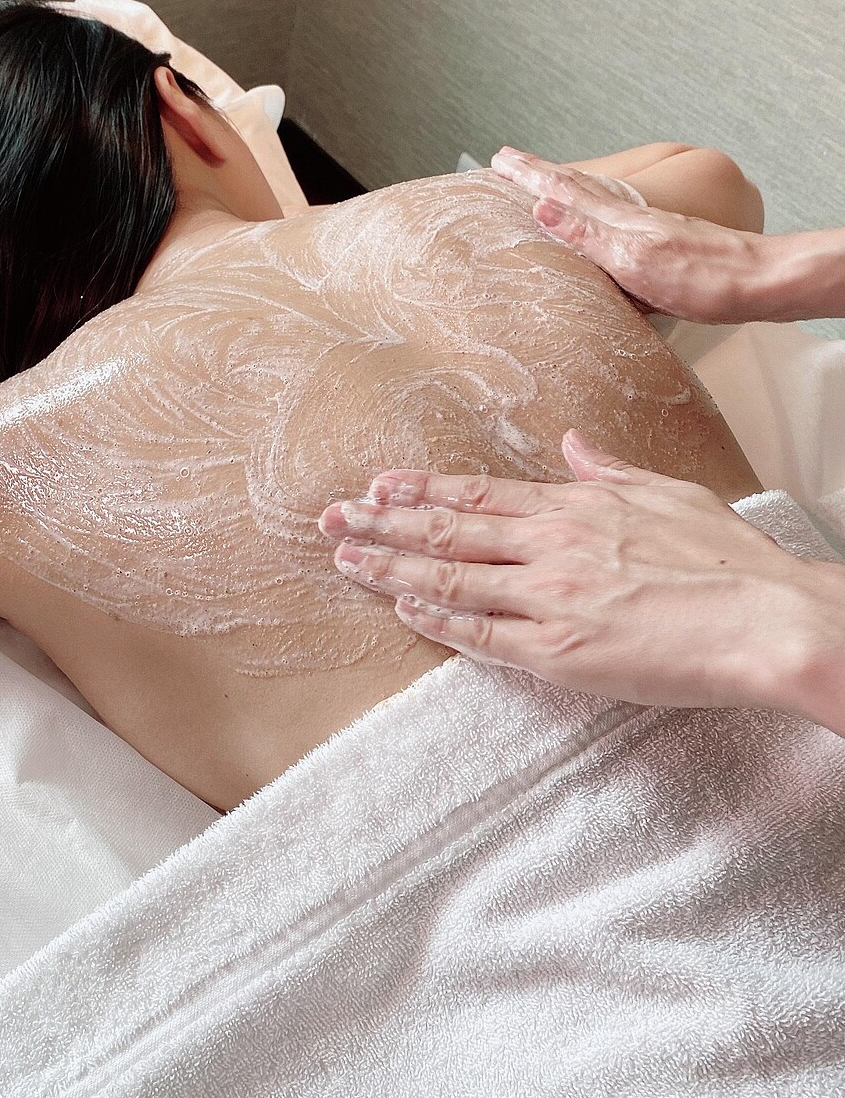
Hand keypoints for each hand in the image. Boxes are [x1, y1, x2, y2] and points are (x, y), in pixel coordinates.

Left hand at [319, 431, 844, 731]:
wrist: (767, 620)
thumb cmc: (727, 558)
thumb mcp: (667, 492)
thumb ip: (608, 470)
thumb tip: (573, 443)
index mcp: (574, 507)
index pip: (477, 491)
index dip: (420, 488)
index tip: (377, 483)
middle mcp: (549, 546)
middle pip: (447, 529)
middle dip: (382, 522)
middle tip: (332, 517)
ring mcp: (549, 600)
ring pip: (450, 579)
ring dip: (391, 567)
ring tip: (345, 558)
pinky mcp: (559, 654)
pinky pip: (483, 637)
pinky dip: (439, 620)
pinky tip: (405, 609)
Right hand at [491, 147, 766, 321]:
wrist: (758, 281)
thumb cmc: (703, 280)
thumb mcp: (635, 261)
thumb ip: (588, 236)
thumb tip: (542, 208)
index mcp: (617, 222)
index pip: (561, 191)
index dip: (528, 176)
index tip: (498, 160)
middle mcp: (629, 218)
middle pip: (573, 188)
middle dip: (537, 174)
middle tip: (507, 160)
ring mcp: (645, 227)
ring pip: (590, 199)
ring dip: (560, 187)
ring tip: (539, 181)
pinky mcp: (660, 242)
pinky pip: (608, 217)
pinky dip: (587, 209)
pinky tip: (593, 218)